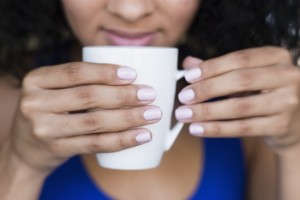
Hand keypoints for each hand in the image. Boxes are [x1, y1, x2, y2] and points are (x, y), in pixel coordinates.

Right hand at [10, 62, 159, 173]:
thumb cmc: (49, 111)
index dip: (106, 72)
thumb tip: (129, 75)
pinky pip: (95, 144)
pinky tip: (141, 135)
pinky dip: (122, 140)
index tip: (133, 74)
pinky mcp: (57, 149)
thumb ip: (79, 81)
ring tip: (153, 114)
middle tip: (150, 94)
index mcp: (37, 80)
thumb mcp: (53, 90)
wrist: (25, 147)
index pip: (76, 72)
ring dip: (129, 118)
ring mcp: (44, 129)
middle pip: (88, 96)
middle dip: (124, 95)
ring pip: (95, 122)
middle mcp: (35, 103)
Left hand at [176, 46, 299, 152]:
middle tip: (184, 97)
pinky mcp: (281, 126)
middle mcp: (287, 76)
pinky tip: (198, 129)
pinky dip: (216, 129)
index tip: (189, 76)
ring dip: (207, 111)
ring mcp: (287, 102)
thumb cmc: (265, 92)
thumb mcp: (246, 76)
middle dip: (207, 89)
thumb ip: (218, 69)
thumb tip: (189, 64)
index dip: (212, 67)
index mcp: (277, 57)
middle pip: (240, 80)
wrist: (294, 122)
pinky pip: (242, 128)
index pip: (240, 58)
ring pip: (239, 107)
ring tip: (185, 114)